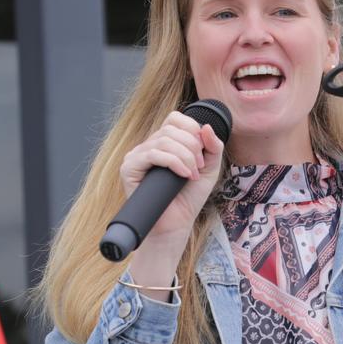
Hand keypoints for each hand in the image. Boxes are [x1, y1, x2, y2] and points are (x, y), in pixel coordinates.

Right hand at [119, 111, 225, 243]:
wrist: (176, 224)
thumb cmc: (189, 197)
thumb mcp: (209, 168)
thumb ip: (213, 146)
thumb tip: (205, 126)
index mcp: (163, 142)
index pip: (175, 118)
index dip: (192, 129)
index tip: (202, 153)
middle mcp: (148, 146)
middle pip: (171, 128)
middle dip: (192, 147)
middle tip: (198, 168)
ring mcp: (136, 156)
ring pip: (164, 140)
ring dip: (185, 157)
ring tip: (192, 175)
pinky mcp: (129, 168)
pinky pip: (152, 153)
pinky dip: (173, 162)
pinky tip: (183, 175)